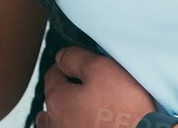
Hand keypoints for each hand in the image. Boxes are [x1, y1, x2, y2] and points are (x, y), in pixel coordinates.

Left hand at [39, 46, 155, 127]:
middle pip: (54, 100)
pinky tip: (90, 121)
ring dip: (66, 113)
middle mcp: (55, 123)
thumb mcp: (101, 69)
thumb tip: (60, 56)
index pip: (53, 73)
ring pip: (57, 122)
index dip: (68, 64)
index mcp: (57, 100)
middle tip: (87, 85)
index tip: (83, 63)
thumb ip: (76, 59)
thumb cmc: (124, 106)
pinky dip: (77, 124)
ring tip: (86, 108)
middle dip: (65, 90)